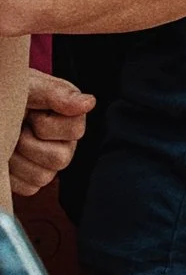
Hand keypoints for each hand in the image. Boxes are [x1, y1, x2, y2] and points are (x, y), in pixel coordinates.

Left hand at [11, 72, 91, 196]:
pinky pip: (29, 188)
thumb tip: (89, 103)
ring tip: (11, 142)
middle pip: (60, 159)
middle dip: (29, 144)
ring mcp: (49, 165)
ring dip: (18, 160)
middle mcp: (66, 143)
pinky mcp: (32, 181)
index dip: (45, 124)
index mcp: (70, 118)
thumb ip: (58, 93)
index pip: (75, 131)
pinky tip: (6, 158)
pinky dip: (12, 175)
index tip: (31, 112)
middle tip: (17, 129)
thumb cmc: (8, 96)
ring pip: (43, 177)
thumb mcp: (29, 87)